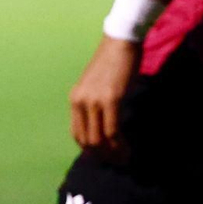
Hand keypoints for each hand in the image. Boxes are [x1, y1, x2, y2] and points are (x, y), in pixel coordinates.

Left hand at [69, 36, 142, 161]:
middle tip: (117, 161)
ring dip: (112, 154)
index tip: (104, 156)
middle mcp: (80, 101)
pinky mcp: (111, 100)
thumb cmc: (111, 62)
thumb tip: (102, 128)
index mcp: (74, 99)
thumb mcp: (95, 86)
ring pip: (99, 140)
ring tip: (124, 159)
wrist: (120, 42)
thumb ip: (93, 104)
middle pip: (87, 141)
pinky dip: (120, 145)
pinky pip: (112, 131)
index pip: (76, 134)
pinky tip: (127, 149)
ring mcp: (94, 101)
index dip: (90, 150)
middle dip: (102, 156)